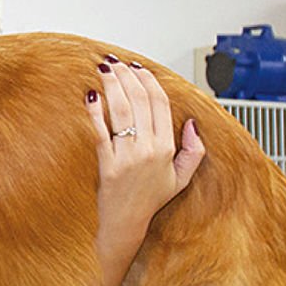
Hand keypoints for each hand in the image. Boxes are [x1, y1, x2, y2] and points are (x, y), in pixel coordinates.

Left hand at [86, 57, 204, 237]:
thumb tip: (193, 125)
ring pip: (120, 111)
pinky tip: (91, 96)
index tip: (139, 69)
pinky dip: (95, 112)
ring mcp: (127, 156)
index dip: (149, 82)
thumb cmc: (150, 199)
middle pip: (139, 101)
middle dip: (127, 76)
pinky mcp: (107, 163)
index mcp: (166, 148)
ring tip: (104, 70)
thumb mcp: (181, 179)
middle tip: (117, 63)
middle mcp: (148, 149)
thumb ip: (194, 151)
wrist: (125, 222)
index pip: (160, 104)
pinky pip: (100, 131)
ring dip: (112, 86)